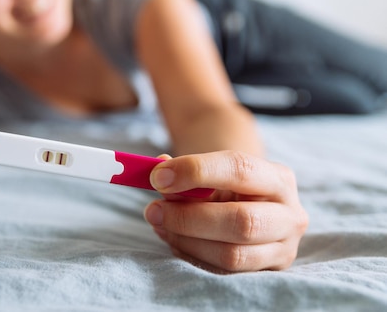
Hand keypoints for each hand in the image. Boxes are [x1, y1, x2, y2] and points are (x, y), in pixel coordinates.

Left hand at [143, 151, 308, 271]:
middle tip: (153, 210)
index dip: (196, 171)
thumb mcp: (211, 174)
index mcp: (278, 177)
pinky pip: (224, 274)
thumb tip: (159, 175)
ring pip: (232, 254)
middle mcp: (290, 214)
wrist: (248, 204)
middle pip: (241, 221)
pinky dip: (192, 256)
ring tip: (161, 225)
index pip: (239, 169)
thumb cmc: (225, 185)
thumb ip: (186, 174)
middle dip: (189, 217)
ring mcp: (283, 249)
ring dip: (187, 240)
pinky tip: (176, 240)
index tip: (158, 176)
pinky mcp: (268, 273)